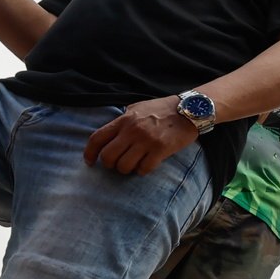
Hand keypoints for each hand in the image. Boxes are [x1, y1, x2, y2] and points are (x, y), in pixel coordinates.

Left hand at [86, 96, 201, 174]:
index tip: (90, 161)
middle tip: (118, 164)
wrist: (190, 110)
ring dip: (127, 169)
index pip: (97, 138)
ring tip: (134, 164)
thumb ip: (123, 120)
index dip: (89, 153)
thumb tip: (111, 133)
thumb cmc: (163, 109)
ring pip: (124, 166)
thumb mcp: (138, 108)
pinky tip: (147, 165)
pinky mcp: (161, 149)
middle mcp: (132, 130)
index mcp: (124, 119)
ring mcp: (146, 141)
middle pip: (108, 156)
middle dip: (110, 164)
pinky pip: (144, 169)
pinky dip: (142, 170)